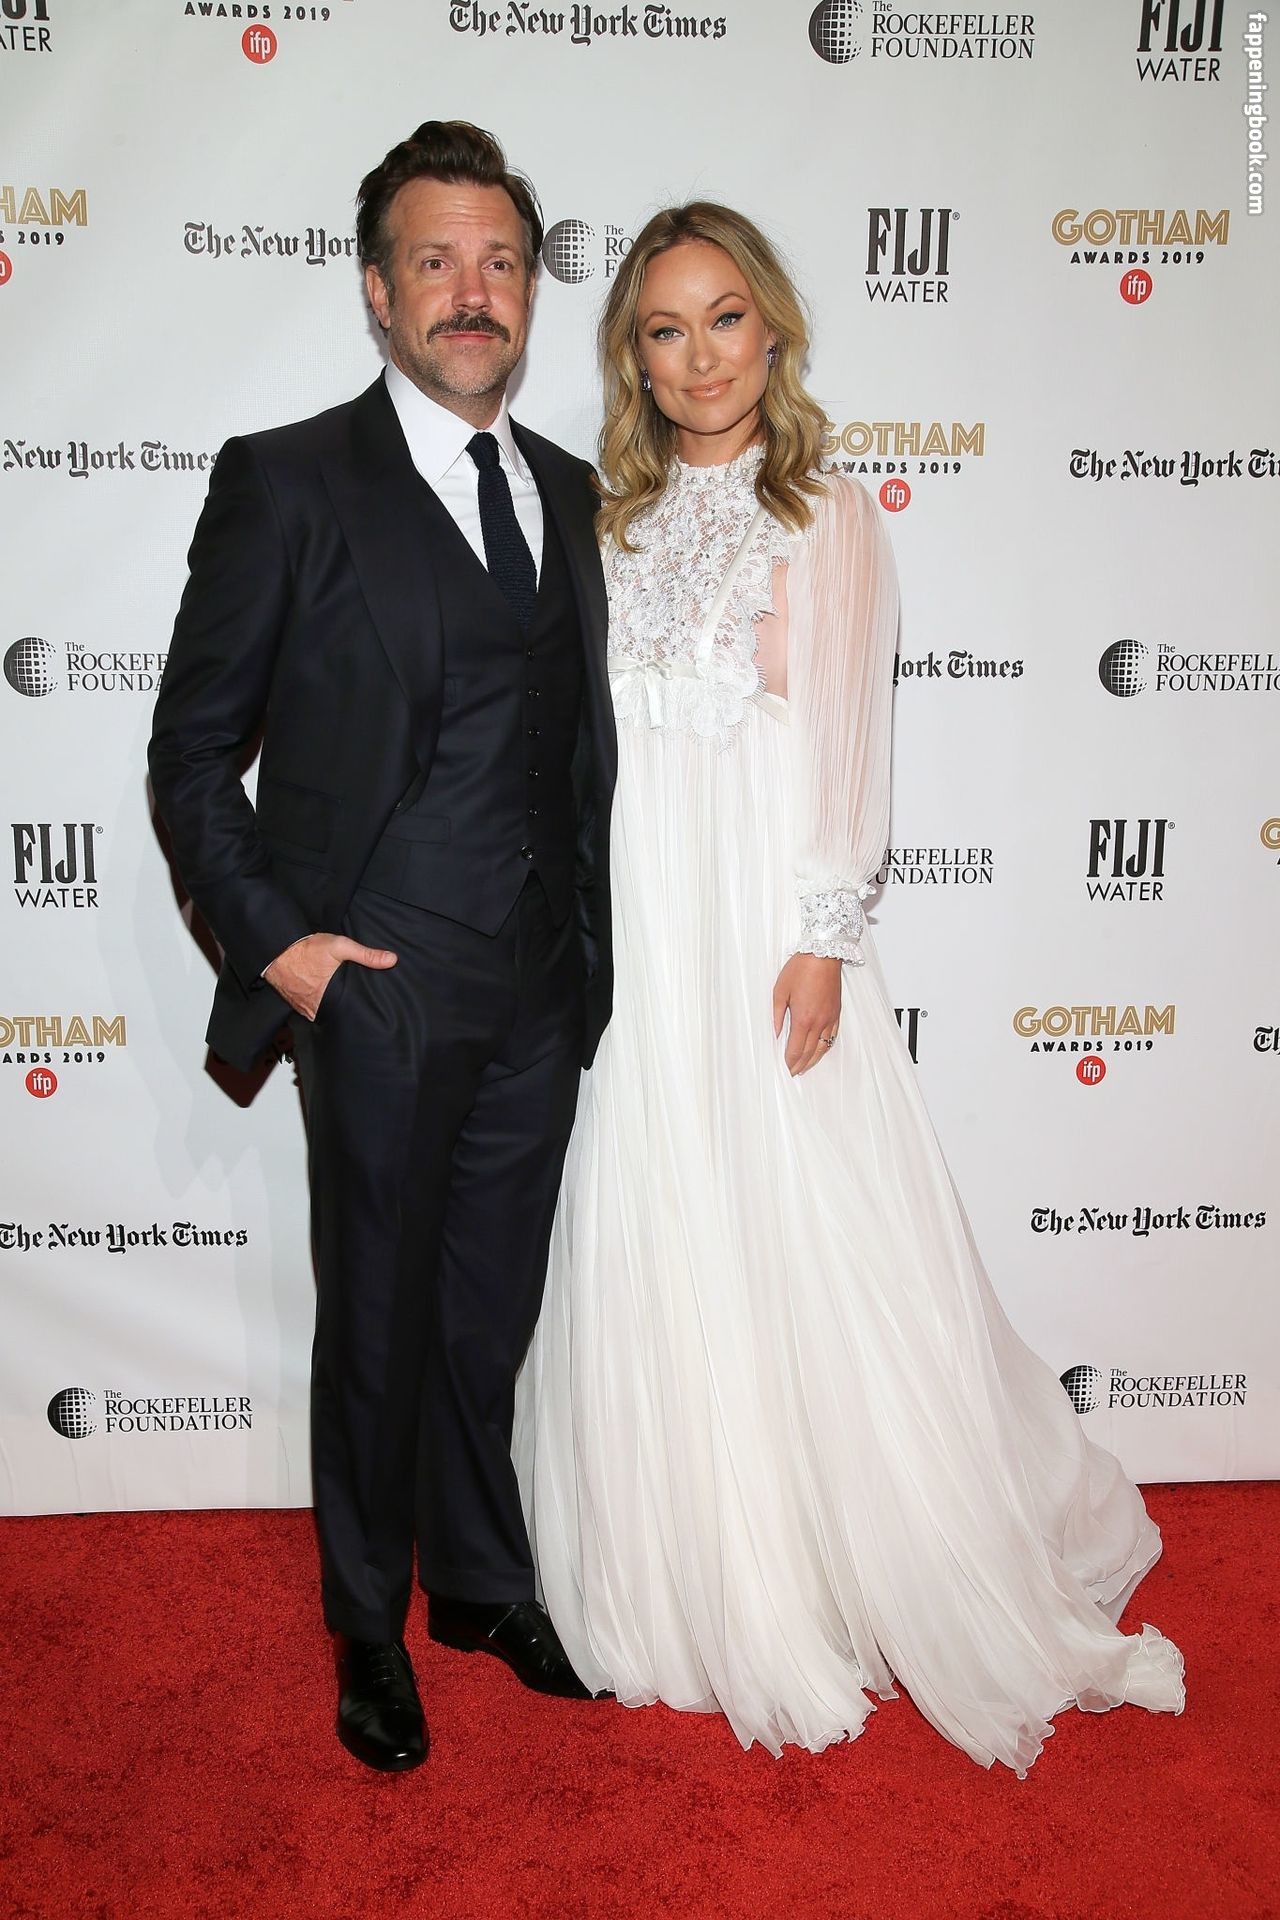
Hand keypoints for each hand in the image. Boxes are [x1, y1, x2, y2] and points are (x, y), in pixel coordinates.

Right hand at [263, 931, 396, 1021]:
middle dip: (344, 1010)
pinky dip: (317, 1006)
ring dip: (330, 1009)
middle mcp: (314, 1007)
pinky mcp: (294, 1005)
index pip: (348, 1012)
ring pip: (322, 1014)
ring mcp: (302, 1008)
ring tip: (341, 1003)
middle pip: (335, 1014)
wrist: (276, 949)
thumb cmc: (306, 949)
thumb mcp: (340, 947)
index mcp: (328, 998)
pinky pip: (309, 1011)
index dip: (357, 1011)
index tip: (366, 1009)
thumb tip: (391, 960)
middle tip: (354, 1004)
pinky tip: (323, 999)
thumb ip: (366, 954)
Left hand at [772, 953, 841, 1075]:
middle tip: (792, 1072)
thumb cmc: (800, 969)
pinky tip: (820, 1050)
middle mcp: (819, 1022)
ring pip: (823, 1047)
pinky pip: (832, 1037)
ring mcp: (830, 1018)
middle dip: (800, 1065)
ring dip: (813, 1060)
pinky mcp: (836, 1013)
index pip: (796, 1049)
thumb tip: (775, 1034)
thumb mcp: (779, 991)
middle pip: (810, 1052)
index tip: (784, 1068)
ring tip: (804, 1067)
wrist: (823, 955)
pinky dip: (825, 1047)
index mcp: (803, 1019)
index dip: (790, 1062)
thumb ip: (776, 1016)